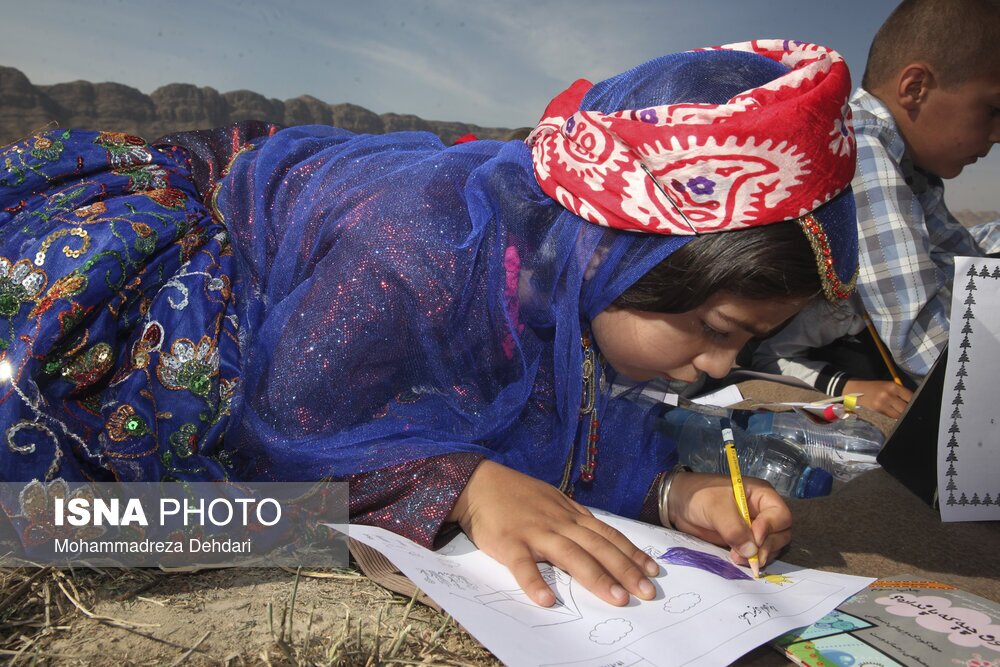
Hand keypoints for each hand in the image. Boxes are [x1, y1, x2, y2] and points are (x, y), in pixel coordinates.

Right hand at [447, 460, 659, 606]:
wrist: (478, 483)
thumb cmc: (516, 494)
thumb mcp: (552, 500)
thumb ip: (574, 519)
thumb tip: (598, 535)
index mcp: (570, 514)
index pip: (607, 535)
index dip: (631, 552)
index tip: (653, 570)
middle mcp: (559, 523)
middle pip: (598, 547)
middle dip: (625, 569)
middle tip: (647, 591)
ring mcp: (535, 532)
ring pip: (571, 555)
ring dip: (596, 577)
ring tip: (617, 598)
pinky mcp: (510, 543)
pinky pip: (523, 566)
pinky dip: (535, 583)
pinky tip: (547, 601)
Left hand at [664, 471, 790, 570]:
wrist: (678, 503)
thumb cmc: (699, 495)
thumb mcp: (716, 508)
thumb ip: (734, 529)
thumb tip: (752, 552)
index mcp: (761, 495)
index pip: (780, 515)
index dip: (771, 528)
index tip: (755, 538)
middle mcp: (763, 512)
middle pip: (781, 534)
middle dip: (767, 547)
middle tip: (750, 557)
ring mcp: (755, 527)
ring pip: (771, 546)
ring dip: (759, 556)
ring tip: (738, 559)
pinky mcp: (744, 541)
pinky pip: (756, 553)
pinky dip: (751, 559)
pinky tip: (738, 560)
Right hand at [843, 379, 912, 418]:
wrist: (856, 390)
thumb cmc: (875, 388)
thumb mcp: (888, 386)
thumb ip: (900, 393)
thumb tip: (912, 402)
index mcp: (893, 386)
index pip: (910, 397)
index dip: (914, 402)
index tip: (915, 405)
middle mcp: (888, 395)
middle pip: (905, 408)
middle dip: (907, 410)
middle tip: (907, 411)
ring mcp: (882, 404)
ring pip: (898, 415)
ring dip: (900, 415)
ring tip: (899, 413)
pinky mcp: (877, 411)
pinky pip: (890, 417)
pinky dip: (892, 417)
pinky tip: (891, 414)